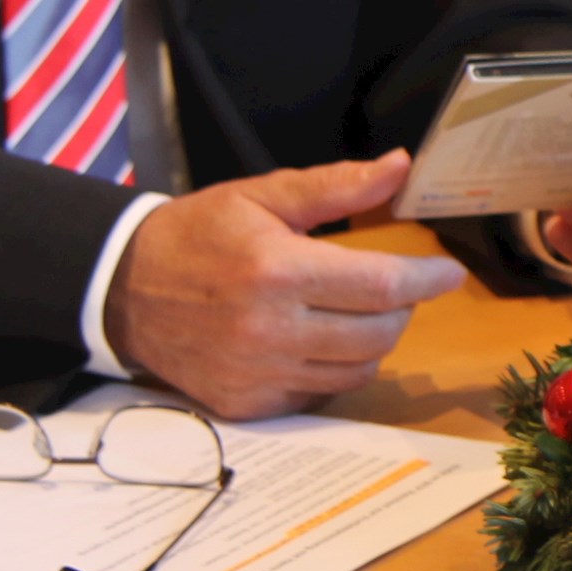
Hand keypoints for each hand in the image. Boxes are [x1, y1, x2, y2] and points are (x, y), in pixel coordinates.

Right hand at [106, 152, 466, 418]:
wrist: (123, 289)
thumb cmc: (197, 235)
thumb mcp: (261, 196)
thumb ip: (336, 185)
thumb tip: (399, 166)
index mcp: (278, 271)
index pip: (382, 285)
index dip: (426, 279)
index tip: (448, 272)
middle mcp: (270, 330)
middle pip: (380, 333)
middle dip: (401, 308)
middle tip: (388, 286)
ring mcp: (257, 374)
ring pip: (359, 369)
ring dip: (373, 340)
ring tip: (353, 311)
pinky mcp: (246, 404)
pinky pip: (321, 394)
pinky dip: (334, 369)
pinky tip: (316, 340)